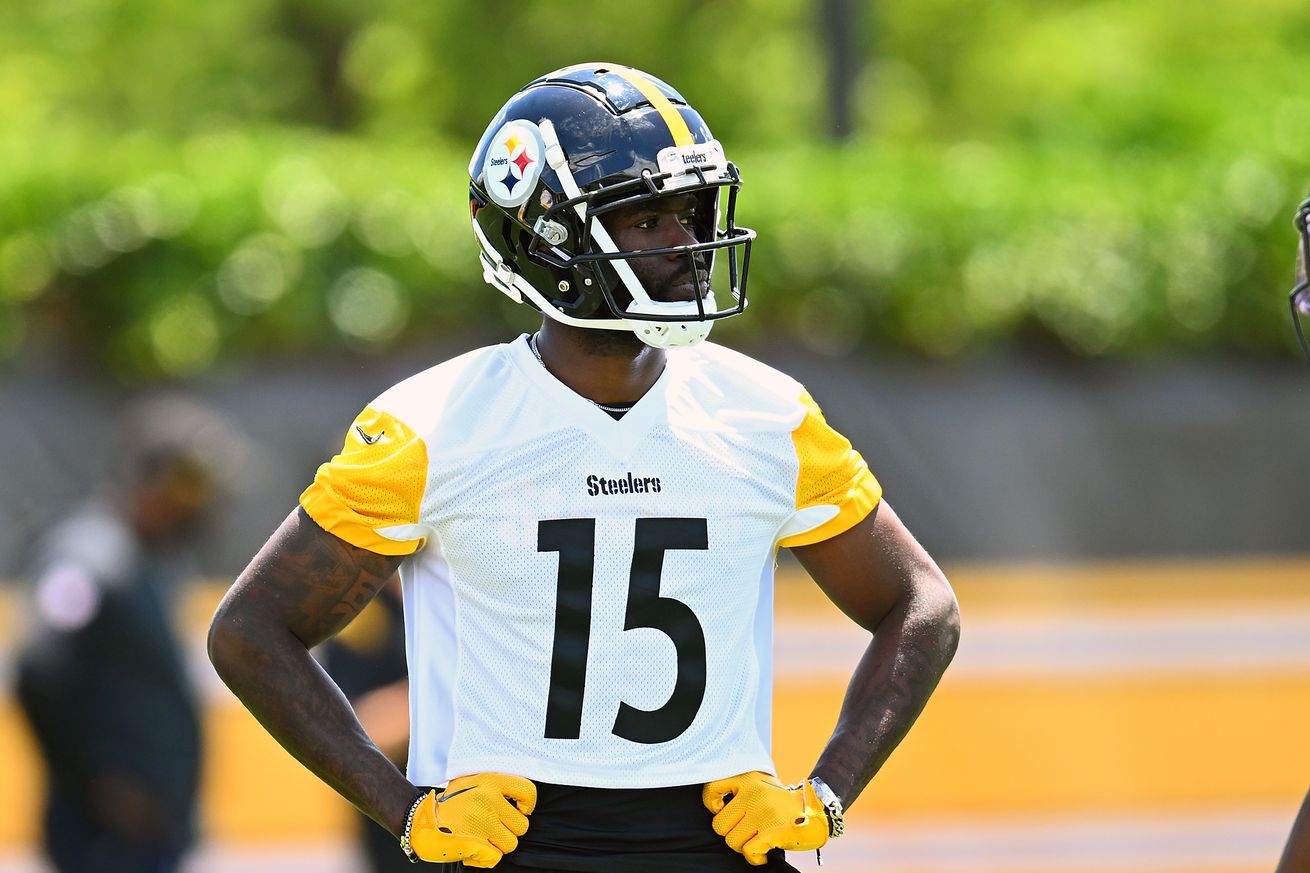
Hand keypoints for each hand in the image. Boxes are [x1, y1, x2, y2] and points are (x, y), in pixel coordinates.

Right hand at [407, 773, 536, 866]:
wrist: (420, 821)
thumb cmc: (448, 804)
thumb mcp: (471, 783)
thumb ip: (494, 787)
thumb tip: (520, 801)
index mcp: (490, 781)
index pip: (528, 792)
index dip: (528, 805)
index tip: (520, 810)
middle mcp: (488, 800)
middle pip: (522, 825)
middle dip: (509, 830)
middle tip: (492, 827)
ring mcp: (482, 822)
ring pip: (511, 844)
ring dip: (498, 844)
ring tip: (481, 836)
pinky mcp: (475, 843)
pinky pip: (496, 857)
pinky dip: (486, 856)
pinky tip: (474, 847)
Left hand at [702, 771, 827, 865]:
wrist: (819, 812)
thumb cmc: (784, 805)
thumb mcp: (762, 787)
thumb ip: (741, 793)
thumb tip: (716, 809)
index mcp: (748, 779)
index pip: (712, 788)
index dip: (712, 805)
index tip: (724, 811)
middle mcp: (753, 793)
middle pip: (719, 825)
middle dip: (731, 834)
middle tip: (748, 832)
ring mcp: (763, 812)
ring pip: (732, 841)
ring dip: (744, 847)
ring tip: (758, 840)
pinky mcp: (772, 831)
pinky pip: (749, 852)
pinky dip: (755, 857)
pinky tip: (764, 852)